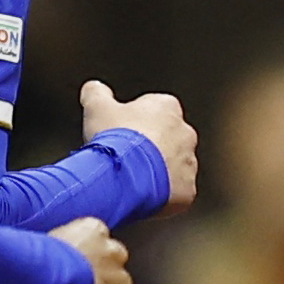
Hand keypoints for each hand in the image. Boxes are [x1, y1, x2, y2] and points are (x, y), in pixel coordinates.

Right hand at [85, 80, 199, 213]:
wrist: (125, 175)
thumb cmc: (114, 138)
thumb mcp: (97, 107)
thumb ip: (96, 93)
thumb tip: (94, 88)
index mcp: (167, 108)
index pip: (155, 111)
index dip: (135, 123)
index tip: (121, 133)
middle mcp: (185, 133)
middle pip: (167, 140)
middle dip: (149, 148)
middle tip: (126, 158)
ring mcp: (189, 163)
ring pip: (173, 168)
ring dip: (157, 172)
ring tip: (133, 179)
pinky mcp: (188, 190)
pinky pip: (175, 193)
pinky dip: (161, 195)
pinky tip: (142, 195)